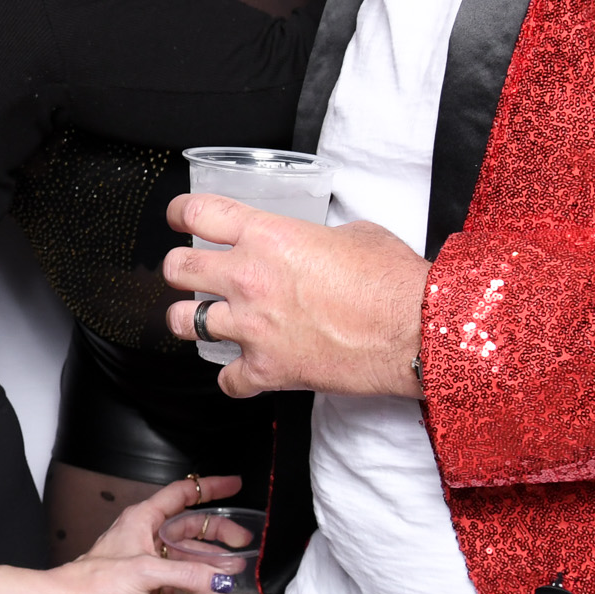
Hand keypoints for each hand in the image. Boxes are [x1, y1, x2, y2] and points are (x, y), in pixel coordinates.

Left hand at [53, 474, 243, 593]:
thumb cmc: (95, 580)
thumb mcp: (145, 571)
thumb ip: (186, 573)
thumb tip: (222, 579)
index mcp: (143, 518)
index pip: (181, 494)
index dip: (208, 487)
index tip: (235, 484)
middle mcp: (147, 535)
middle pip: (190, 526)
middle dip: (218, 530)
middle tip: (244, 541)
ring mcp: (149, 560)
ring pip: (188, 554)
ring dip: (211, 560)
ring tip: (236, 569)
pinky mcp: (148, 584)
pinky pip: (181, 577)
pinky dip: (199, 581)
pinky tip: (215, 588)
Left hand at [163, 194, 427, 398]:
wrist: (416, 331)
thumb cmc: (394, 282)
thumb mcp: (354, 234)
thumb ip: (317, 236)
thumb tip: (315, 244)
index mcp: (268, 236)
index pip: (198, 214)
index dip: (180, 214)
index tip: (178, 219)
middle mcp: (250, 277)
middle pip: (178, 268)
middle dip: (178, 269)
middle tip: (187, 272)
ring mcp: (253, 326)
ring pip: (183, 322)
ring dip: (190, 320)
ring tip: (203, 320)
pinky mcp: (267, 369)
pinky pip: (226, 379)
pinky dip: (233, 378)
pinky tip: (243, 371)